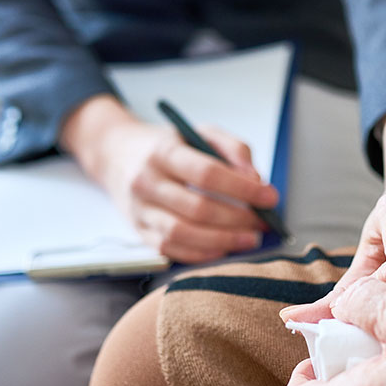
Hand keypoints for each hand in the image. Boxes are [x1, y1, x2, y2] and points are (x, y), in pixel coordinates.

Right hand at [61, 95, 278, 262]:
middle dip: (238, 219)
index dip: (243, 189)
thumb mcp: (199, 132)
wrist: (116, 155)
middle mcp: (146, 181)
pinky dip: (202, 254)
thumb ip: (233, 149)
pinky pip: (171, 250)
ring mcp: (139, 209)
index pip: (207, 173)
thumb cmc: (167, 145)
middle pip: (197, 208)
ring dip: (223, 241)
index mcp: (163, 151)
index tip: (270, 197)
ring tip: (249, 239)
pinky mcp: (139, 231)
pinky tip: (224, 248)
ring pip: (183, 233)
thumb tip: (255, 178)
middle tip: (263, 222)